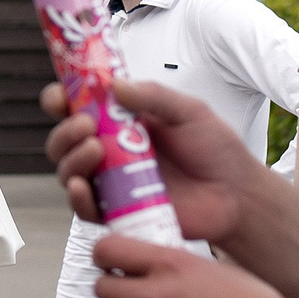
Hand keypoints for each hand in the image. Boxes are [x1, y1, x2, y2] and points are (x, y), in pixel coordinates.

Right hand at [43, 78, 267, 245]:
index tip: (61, 97)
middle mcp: (108, 151)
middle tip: (85, 125)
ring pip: (68, 172)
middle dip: (65, 131)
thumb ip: (154, 95)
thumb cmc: (215, 150)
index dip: (60, 100)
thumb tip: (114, 84)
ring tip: (95, 149)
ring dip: (71, 159)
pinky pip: (85, 209)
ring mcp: (110, 183)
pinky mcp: (117, 214)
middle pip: (63, 141)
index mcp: (119, 121)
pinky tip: (83, 187)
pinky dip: (77, 199)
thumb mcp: (190, 111)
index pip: (76, 108)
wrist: (237, 194)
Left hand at [92, 232, 298, 297]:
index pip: (106, 250)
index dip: (105, 254)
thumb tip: (145, 261)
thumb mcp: (211, 267)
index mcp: (170, 264)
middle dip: (114, 286)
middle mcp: (154, 297)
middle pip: (101, 287)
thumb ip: (173, 264)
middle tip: (131, 290)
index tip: (112, 260)